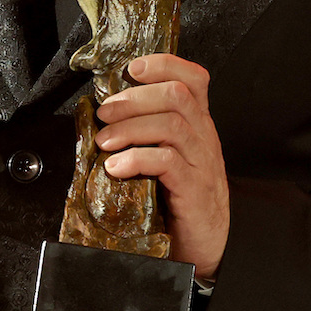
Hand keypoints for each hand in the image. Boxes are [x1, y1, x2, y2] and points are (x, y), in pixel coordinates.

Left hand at [93, 53, 229, 278]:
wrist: (205, 246)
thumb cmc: (179, 199)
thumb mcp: (168, 158)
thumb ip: (149, 133)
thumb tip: (106, 114)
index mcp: (198, 124)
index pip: (193, 78)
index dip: (164, 65)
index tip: (132, 69)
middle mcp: (204, 137)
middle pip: (177, 95)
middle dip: (135, 98)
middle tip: (105, 113)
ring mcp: (203, 162)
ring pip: (171, 125)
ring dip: (130, 128)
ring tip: (105, 142)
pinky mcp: (195, 189)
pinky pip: (168, 162)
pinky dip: (136, 159)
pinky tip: (116, 167)